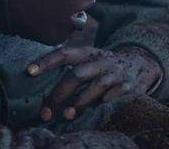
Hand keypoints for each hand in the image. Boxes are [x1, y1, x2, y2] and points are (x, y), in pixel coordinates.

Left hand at [26, 46, 162, 121]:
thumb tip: (45, 100)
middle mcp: (100, 61)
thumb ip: (69, 76)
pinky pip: (116, 94)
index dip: (46, 61)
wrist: (139, 63)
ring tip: (66, 115)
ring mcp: (114, 73)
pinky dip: (107, 100)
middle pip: (76, 75)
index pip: (64, 54)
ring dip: (80, 102)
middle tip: (45, 112)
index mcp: (86, 53)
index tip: (29, 71)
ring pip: (96, 86)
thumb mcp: (88, 63)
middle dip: (59, 94)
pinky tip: (99, 108)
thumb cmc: (103, 68)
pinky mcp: (128, 84)